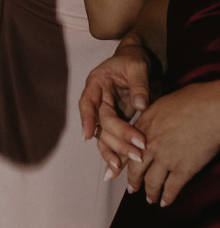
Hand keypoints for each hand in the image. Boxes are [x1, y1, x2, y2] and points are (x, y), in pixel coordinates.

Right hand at [79, 41, 158, 174]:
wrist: (138, 60)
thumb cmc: (134, 60)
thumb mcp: (138, 66)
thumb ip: (139, 84)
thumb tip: (140, 105)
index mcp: (97, 82)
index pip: (88, 102)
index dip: (87, 119)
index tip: (90, 135)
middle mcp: (97, 99)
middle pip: (101, 123)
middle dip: (117, 139)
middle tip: (136, 152)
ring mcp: (104, 111)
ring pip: (103, 134)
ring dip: (114, 150)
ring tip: (125, 165)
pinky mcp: (114, 120)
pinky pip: (111, 138)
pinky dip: (115, 152)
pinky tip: (118, 167)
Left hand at [127, 81, 219, 205]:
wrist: (213, 108)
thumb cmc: (193, 100)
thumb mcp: (161, 104)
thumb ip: (150, 119)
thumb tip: (146, 127)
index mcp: (143, 126)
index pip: (124, 149)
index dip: (119, 162)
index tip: (115, 170)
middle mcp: (150, 144)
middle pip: (135, 169)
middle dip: (133, 182)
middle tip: (132, 188)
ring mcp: (166, 158)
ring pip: (151, 182)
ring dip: (149, 193)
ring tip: (149, 198)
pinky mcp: (184, 169)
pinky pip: (171, 189)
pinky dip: (167, 197)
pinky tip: (165, 202)